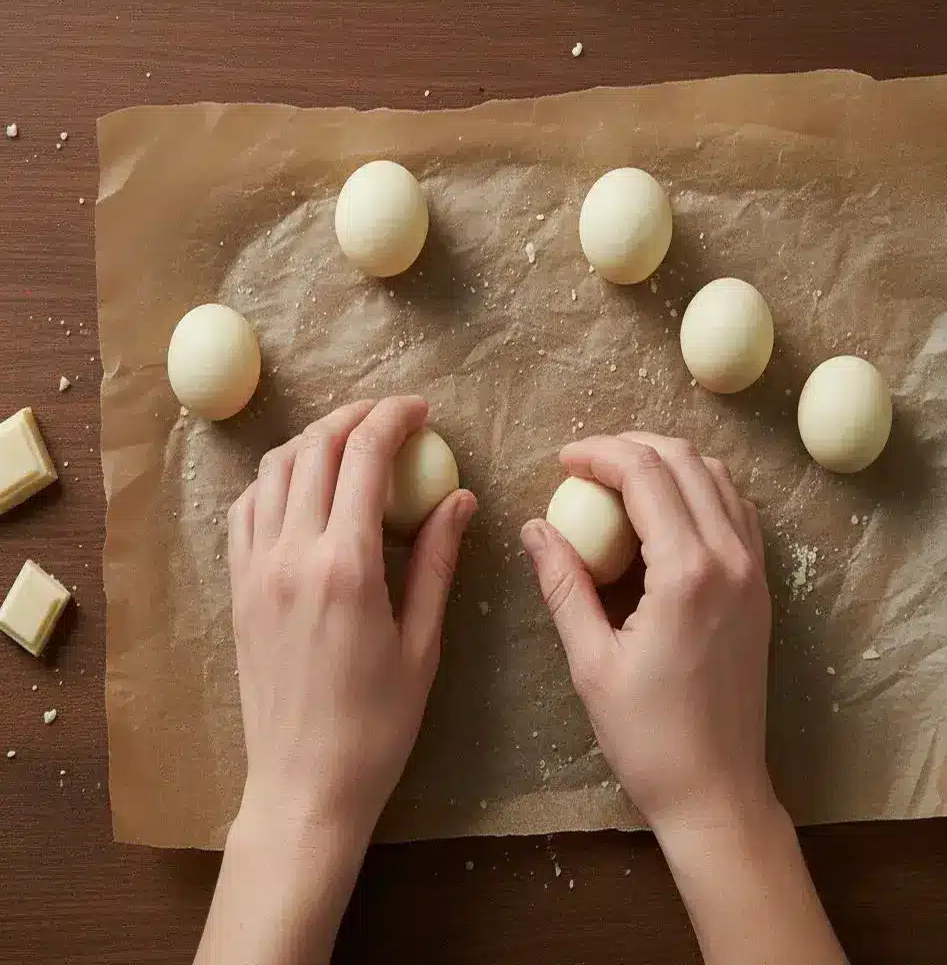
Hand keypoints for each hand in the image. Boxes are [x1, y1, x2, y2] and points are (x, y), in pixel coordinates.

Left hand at [227, 396, 477, 841]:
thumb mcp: (423, 642)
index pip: (365, 458)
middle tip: (391, 415)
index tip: (421, 410)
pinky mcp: (237, 586)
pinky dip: (276, 477)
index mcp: (346, 564)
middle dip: (355, 416)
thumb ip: (439, 560)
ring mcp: (255, 567)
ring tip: (350, 440)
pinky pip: (246, 507)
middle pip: (316, 448)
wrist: (303, 784)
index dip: (394, 419)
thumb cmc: (377, 724)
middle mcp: (291, 552)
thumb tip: (460, 497)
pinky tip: (302, 485)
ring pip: (274, 468)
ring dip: (314, 439)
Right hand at [521, 432, 773, 836]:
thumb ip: (562, 584)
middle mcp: (730, 558)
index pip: (645, 474)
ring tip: (621, 479)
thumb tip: (535, 528)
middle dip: (631, 446)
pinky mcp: (761, 587)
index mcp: (687, 573)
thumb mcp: (590, 661)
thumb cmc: (648, 736)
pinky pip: (736, 510)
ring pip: (719, 477)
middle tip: (586, 463)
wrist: (718, 790)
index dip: (599, 453)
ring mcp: (754, 570)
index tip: (563, 460)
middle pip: (686, 460)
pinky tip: (665, 511)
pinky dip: (700, 489)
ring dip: (668, 462)